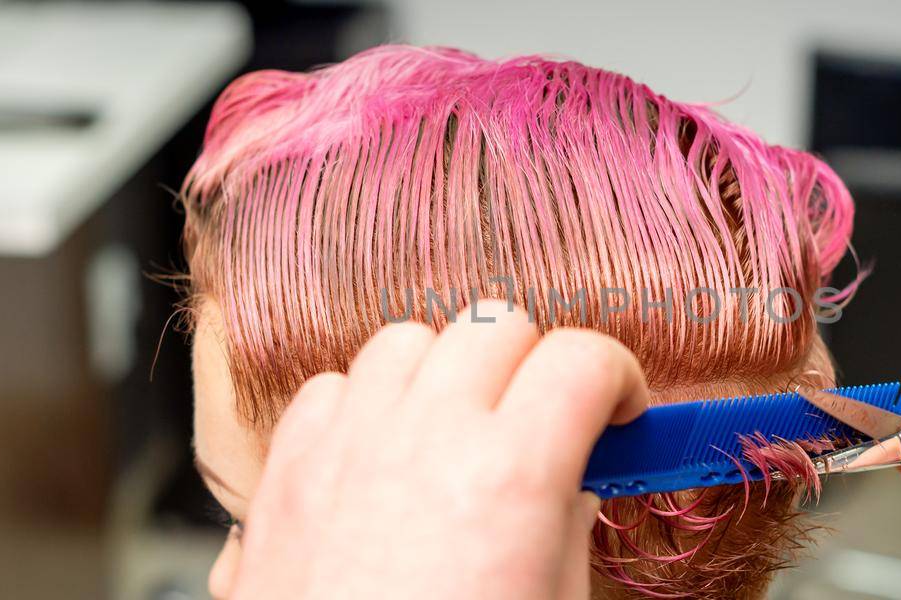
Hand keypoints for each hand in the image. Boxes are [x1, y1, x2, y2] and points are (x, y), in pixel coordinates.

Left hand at [229, 300, 649, 599]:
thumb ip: (567, 526)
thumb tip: (569, 475)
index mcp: (510, 476)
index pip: (582, 357)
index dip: (618, 376)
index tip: (618, 412)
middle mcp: (422, 439)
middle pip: (497, 326)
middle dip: (534, 366)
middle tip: (544, 422)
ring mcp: (342, 448)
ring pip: (407, 339)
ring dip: (444, 372)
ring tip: (457, 430)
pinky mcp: (282, 477)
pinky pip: (328, 387)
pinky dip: (363, 404)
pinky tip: (381, 456)